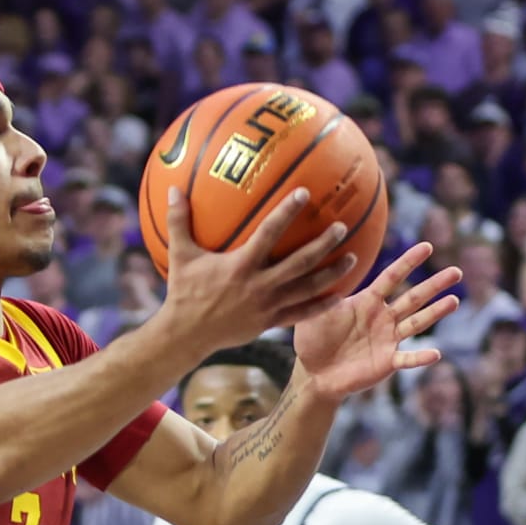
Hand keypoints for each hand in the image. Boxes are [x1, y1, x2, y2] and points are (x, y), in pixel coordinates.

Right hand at [158, 186, 353, 349]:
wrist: (186, 335)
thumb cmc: (183, 292)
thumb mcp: (179, 255)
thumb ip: (178, 222)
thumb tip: (172, 189)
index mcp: (241, 265)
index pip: (269, 233)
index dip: (287, 212)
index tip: (305, 193)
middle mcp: (260, 285)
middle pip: (300, 262)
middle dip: (323, 244)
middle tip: (341, 227)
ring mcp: (268, 306)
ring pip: (307, 288)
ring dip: (332, 273)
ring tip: (353, 258)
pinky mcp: (270, 322)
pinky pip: (301, 314)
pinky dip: (322, 306)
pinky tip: (340, 296)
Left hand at [292, 241, 461, 402]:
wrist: (314, 373)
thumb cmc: (313, 339)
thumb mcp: (316, 311)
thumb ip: (326, 292)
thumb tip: (331, 265)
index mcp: (368, 301)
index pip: (391, 277)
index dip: (408, 262)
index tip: (427, 246)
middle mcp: (383, 318)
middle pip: (413, 298)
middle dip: (434, 284)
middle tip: (456, 271)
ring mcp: (388, 340)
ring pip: (416, 323)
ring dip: (436, 313)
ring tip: (455, 300)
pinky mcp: (387, 362)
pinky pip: (407, 359)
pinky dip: (420, 357)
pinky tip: (436, 353)